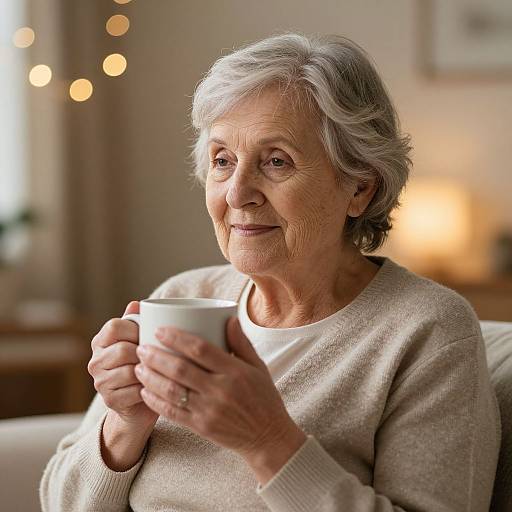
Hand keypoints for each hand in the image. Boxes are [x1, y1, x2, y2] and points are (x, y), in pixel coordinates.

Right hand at [88, 301, 158, 430]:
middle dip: (144, 353)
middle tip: (157, 356)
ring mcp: (100, 382)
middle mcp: (95, 361)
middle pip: (123, 349)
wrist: (140, 402)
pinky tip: (154, 386)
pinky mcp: (110, 401)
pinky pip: (134, 391)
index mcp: (101, 341)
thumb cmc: (142, 363)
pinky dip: (148, 388)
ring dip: (148, 371)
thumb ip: (136, 321)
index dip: (135, 330)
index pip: (115, 326)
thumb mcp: (139, 340)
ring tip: (157, 371)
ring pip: (129, 371)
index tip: (148, 336)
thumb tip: (135, 304)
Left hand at [135, 317, 304, 461]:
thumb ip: (241, 342)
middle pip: (180, 369)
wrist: (268, 437)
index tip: (160, 330)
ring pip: (172, 391)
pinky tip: (144, 391)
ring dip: (151, 378)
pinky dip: (155, 401)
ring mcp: (209, 411)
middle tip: (141, 347)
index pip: (200, 349)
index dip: (177, 338)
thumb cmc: (264, 397)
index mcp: (235, 371)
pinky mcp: (201, 427)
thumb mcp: (259, 366)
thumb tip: (228, 317)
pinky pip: (173, 413)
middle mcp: (221, 390)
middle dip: (156, 357)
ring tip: (138, 367)